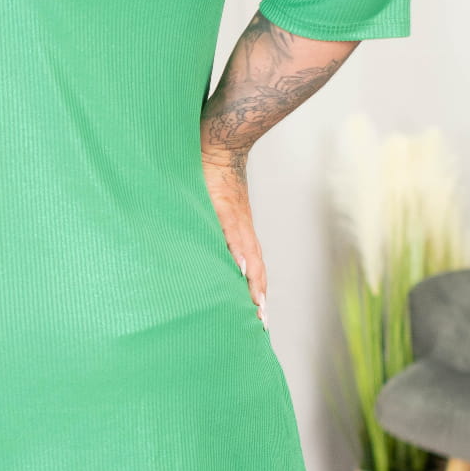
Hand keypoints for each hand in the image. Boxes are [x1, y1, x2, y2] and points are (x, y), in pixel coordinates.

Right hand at [201, 156, 267, 327]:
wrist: (217, 147)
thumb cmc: (209, 179)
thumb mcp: (211, 210)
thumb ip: (212, 231)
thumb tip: (210, 255)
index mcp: (239, 232)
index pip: (252, 267)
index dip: (256, 291)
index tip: (258, 317)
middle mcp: (242, 229)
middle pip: (255, 267)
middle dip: (258, 295)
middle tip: (260, 323)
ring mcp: (235, 218)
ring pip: (249, 254)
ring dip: (254, 281)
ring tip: (256, 306)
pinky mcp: (224, 206)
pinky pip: (232, 231)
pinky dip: (238, 250)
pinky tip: (241, 269)